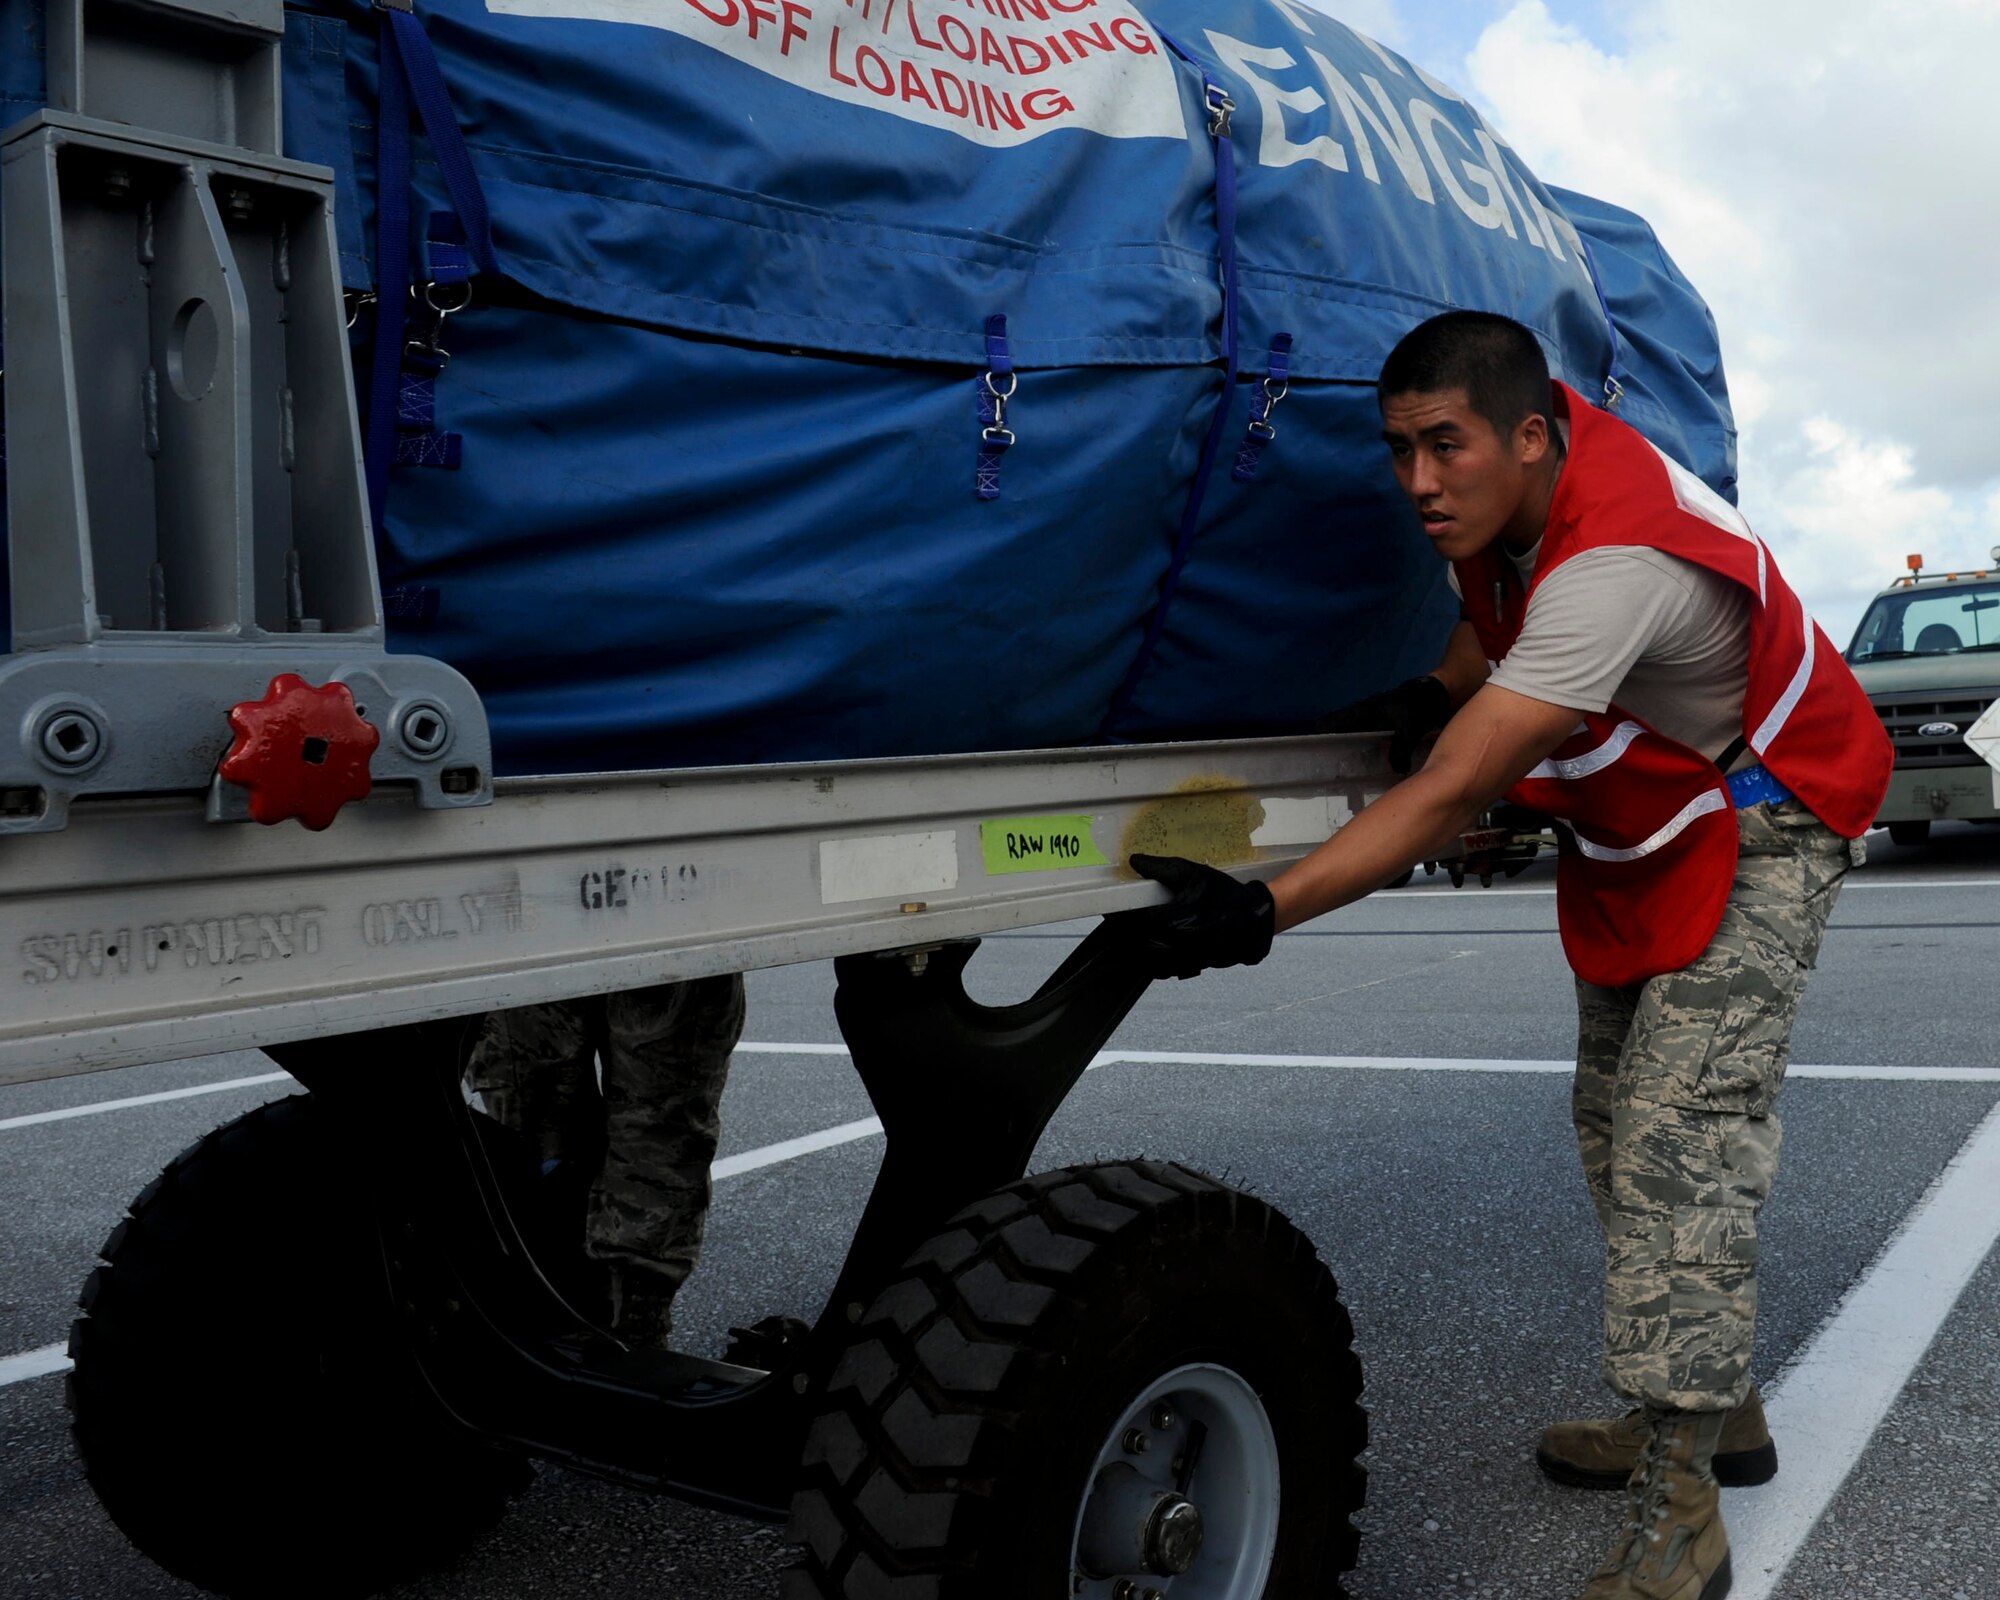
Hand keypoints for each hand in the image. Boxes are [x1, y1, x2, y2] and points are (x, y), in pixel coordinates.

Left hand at [1121, 854, 1275, 979]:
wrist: (1255, 920)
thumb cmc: (1225, 895)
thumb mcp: (1194, 873)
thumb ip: (1161, 868)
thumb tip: (1136, 862)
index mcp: (1171, 920)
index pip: (1131, 922)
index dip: (1117, 916)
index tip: (1110, 910)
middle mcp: (1174, 944)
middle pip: (1134, 944)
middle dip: (1124, 932)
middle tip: (1120, 920)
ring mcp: (1182, 960)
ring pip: (1145, 960)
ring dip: (1135, 947)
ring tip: (1133, 933)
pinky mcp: (1189, 968)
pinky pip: (1160, 968)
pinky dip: (1151, 959)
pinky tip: (1153, 945)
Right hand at [1316, 674, 1452, 773]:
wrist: (1433, 697)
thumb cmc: (1416, 706)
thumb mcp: (1409, 727)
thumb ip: (1401, 748)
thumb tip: (1397, 771)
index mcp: (1359, 713)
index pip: (1328, 723)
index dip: (1317, 736)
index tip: (1311, 756)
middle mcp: (1359, 719)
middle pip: (1335, 734)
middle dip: (1329, 751)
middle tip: (1326, 774)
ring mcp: (1369, 725)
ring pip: (1348, 740)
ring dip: (1345, 755)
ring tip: (1342, 778)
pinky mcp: (1379, 732)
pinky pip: (1363, 745)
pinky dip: (1362, 757)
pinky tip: (1366, 773)